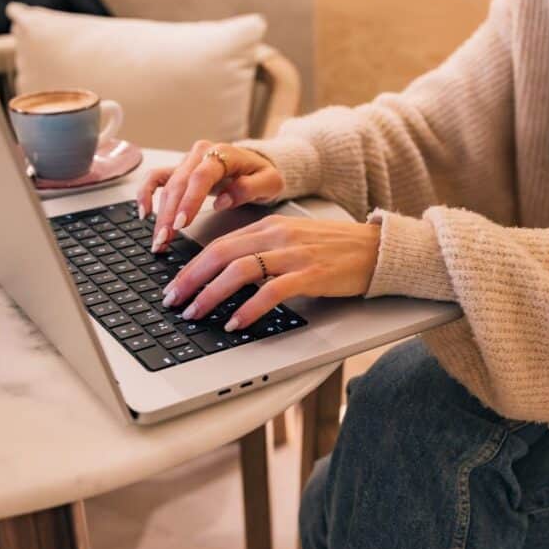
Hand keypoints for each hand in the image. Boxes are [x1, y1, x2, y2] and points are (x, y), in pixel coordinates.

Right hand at [137, 140, 283, 251]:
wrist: (257, 164)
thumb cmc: (263, 174)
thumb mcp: (269, 181)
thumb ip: (249, 189)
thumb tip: (222, 201)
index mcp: (223, 154)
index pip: (201, 177)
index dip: (189, 200)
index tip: (181, 223)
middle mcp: (201, 154)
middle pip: (178, 183)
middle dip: (168, 214)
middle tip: (164, 240)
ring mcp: (187, 161)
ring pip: (166, 186)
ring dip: (158, 213)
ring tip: (159, 239)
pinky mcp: (179, 170)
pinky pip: (156, 178)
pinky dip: (145, 193)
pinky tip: (143, 214)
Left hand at [162, 215, 381, 330]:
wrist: (375, 249)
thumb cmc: (335, 249)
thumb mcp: (293, 240)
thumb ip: (263, 251)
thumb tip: (228, 275)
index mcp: (269, 226)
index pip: (219, 244)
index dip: (192, 266)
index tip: (175, 286)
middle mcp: (277, 236)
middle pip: (221, 254)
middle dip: (191, 280)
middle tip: (174, 302)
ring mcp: (294, 254)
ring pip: (240, 271)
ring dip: (212, 294)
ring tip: (196, 313)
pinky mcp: (311, 274)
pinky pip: (271, 291)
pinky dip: (249, 308)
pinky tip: (236, 322)